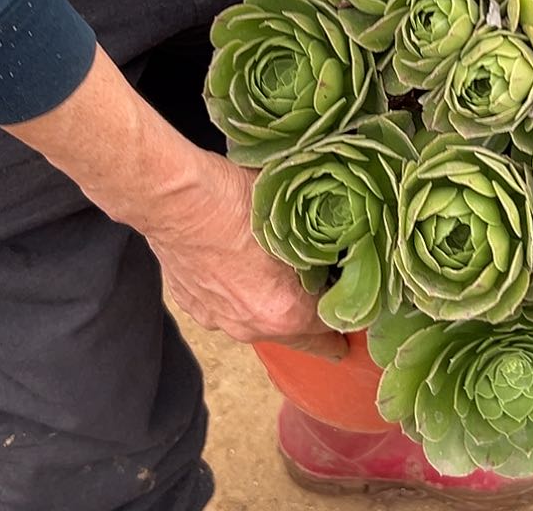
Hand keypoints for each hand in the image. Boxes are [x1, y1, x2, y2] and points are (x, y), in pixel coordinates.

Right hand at [146, 150, 347, 360]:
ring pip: (258, 319)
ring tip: (282, 275)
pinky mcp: (192, 304)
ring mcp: (217, 319)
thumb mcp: (300, 219)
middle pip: (296, 334)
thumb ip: (322, 247)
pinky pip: (226, 304)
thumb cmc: (239, 202)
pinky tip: (241, 263)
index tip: (356, 309)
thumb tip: (342, 244)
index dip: (348, 316)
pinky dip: (238, 290)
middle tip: (329, 305)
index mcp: (286, 313)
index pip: (332, 330)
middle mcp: (251, 327)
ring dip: (272, 304)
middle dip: (313, 320)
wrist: (176, 198)